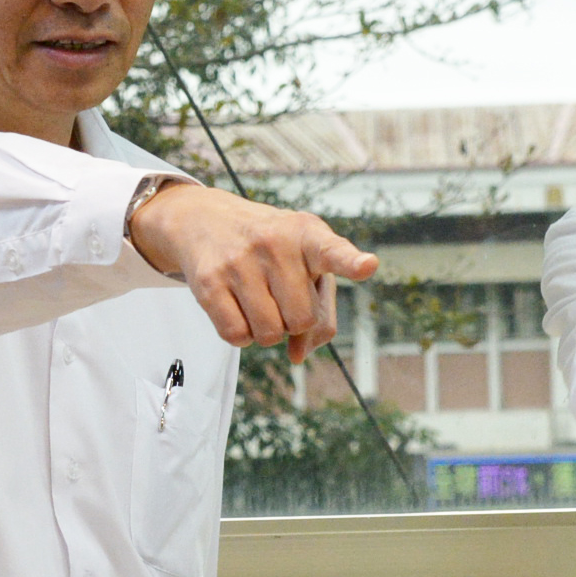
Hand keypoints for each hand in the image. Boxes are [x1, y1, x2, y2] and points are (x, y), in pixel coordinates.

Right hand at [127, 182, 378, 360]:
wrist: (207, 220)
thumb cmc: (271, 250)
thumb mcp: (305, 266)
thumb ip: (319, 313)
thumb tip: (297, 356)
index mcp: (307, 235)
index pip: (333, 252)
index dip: (351, 262)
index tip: (367, 266)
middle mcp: (275, 243)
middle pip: (301, 320)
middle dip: (292, 320)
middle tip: (279, 295)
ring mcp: (239, 261)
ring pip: (268, 334)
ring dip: (266, 331)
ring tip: (258, 300)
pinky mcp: (209, 281)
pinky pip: (236, 335)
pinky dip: (241, 335)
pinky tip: (238, 309)